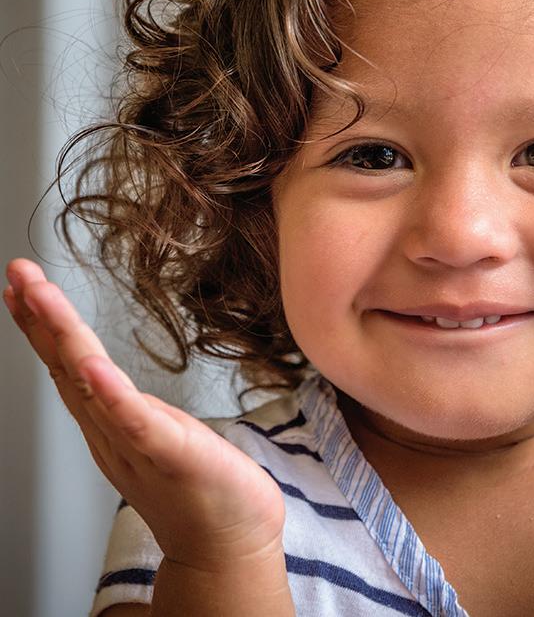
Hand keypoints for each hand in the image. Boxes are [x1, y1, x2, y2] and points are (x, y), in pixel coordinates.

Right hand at [4, 259, 285, 570]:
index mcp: (111, 423)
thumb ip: (126, 406)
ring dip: (63, 338)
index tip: (23, 284)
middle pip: (67, 367)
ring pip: (90, 384)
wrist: (229, 543)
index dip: (44, 325)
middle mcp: (112, 433)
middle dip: (40, 318)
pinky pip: (134, 422)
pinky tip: (91, 366)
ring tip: (39, 296)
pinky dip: (111, 394)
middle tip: (16, 273)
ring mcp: (136, 444)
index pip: (69, 365)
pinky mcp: (170, 455)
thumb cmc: (201, 487)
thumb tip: (104, 378)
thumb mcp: (155, 432)